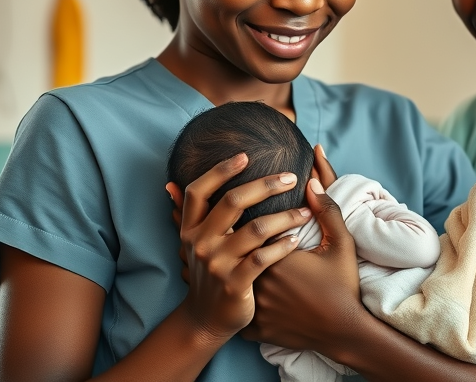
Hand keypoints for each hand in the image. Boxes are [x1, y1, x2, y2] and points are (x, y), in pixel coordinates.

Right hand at [166, 143, 335, 283]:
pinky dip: (283, 246)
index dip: (220, 170)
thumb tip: (169, 183)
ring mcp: (217, 264)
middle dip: (266, 185)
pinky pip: (264, 258)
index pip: (199, 190)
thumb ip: (184, 213)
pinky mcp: (235, 284)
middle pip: (233, 201)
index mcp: (190, 229)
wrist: (205, 319)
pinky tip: (296, 240)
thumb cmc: (208, 273)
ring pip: (256, 229)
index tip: (245, 155)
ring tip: (306, 211)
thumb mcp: (191, 243)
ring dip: (285, 216)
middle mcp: (200, 243)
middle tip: (291, 177)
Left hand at [241, 178, 364, 352]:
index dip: (250, 223)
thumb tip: (311, 182)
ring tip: (227, 265)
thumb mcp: (341, 244)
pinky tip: (237, 298)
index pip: (249, 230)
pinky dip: (240, 305)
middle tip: (237, 240)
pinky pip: (239, 313)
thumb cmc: (343, 286)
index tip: (249, 215)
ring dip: (233, 274)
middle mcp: (258, 281)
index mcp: (274, 256)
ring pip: (234, 285)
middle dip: (236, 246)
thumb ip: (327, 210)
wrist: (345, 333)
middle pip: (236, 255)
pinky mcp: (256, 329)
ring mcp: (255, 307)